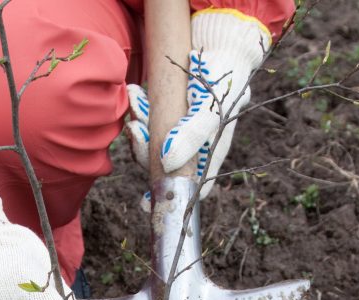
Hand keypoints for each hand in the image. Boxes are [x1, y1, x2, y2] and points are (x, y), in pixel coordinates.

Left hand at [125, 11, 272, 197]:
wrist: (220, 39)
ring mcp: (180, 131)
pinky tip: (136, 94)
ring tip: (135, 98)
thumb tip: (167, 163)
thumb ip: (191, 135)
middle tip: (135, 128)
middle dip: (145, 149)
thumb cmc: (223, 74)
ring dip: (139, 125)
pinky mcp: (168, 114)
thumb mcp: (210, 106)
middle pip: (163, 166)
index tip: (146, 201)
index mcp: (210, 152)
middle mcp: (194, 146)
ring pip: (152, 143)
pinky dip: (139, 110)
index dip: (169, 196)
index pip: (191, 187)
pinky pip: (148, 121)